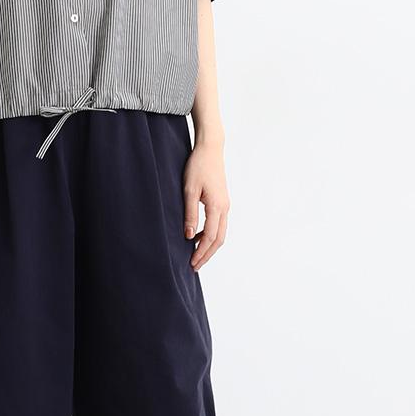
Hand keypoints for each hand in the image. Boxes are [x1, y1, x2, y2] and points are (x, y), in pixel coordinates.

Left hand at [183, 143, 229, 269]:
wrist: (210, 149)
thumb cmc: (198, 166)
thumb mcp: (189, 190)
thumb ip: (190, 214)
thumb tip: (189, 236)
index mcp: (217, 207)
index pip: (211, 237)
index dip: (201, 252)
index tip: (192, 263)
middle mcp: (225, 208)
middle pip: (219, 239)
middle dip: (207, 254)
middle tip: (195, 266)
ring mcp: (225, 204)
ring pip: (221, 233)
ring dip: (209, 245)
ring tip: (196, 254)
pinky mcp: (222, 201)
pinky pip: (219, 223)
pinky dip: (210, 234)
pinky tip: (198, 236)